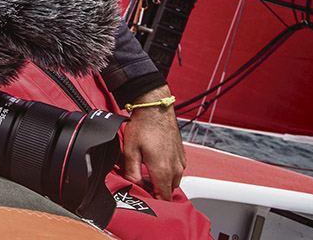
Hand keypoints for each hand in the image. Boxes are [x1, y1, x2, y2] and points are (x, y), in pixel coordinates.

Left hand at [121, 85, 184, 200]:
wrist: (155, 109)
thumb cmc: (143, 127)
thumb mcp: (130, 151)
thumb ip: (132, 173)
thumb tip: (134, 186)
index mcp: (163, 171)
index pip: (163, 199)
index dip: (153, 203)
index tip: (144, 200)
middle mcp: (175, 169)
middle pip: (168, 192)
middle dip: (155, 192)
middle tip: (141, 184)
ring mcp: (180, 162)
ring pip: (172, 182)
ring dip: (161, 181)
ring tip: (146, 171)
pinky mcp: (181, 155)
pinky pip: (176, 171)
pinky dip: (166, 172)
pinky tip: (154, 161)